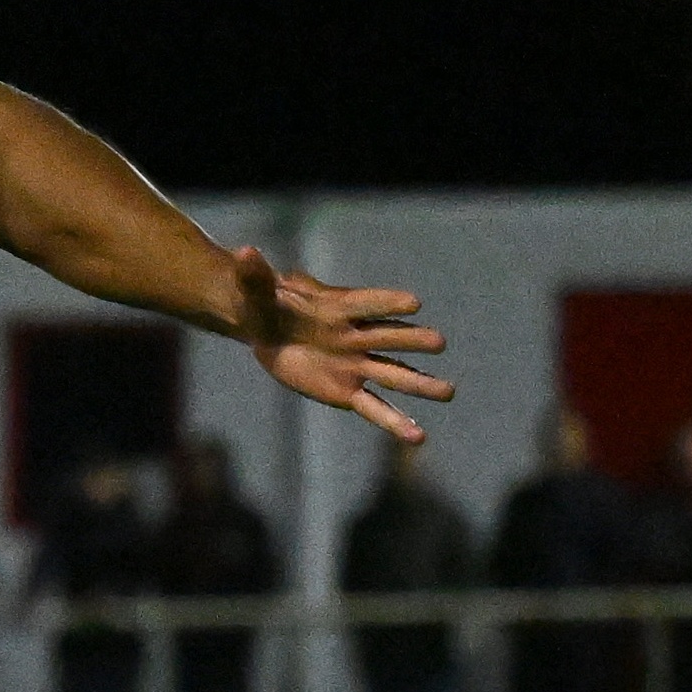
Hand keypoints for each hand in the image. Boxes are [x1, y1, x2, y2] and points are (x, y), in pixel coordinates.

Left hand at [230, 246, 451, 442]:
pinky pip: (375, 408)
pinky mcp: (348, 390)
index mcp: (338, 307)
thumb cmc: (265, 304)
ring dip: (419, 384)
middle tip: (438, 341)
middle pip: (389, 336)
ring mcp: (356, 364)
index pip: (366, 303)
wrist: (267, 329)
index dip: (386, 302)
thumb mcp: (255, 290)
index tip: (413, 303)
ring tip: (448, 392)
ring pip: (392, 374)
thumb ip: (255, 275)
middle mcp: (356, 335)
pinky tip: (418, 438)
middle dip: (410, 339)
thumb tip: (242, 253)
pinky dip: (395, 422)